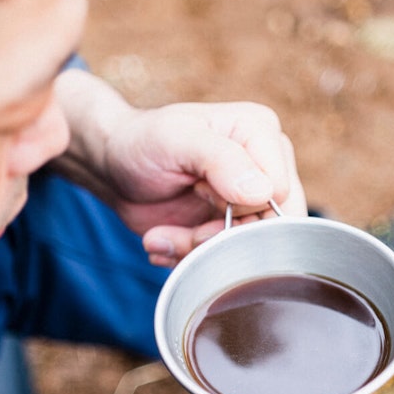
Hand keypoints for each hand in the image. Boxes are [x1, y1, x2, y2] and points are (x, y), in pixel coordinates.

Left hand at [53, 70, 306, 265]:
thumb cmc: (142, 142)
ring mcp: (249, 201)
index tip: (199, 190)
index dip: (242, 207)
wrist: (113, 168)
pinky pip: (225, 260)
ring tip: (163, 235)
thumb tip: (264, 191)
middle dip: (219, 238)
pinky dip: (189, 258)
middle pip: (268, 227)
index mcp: (261, 133)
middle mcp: (265, 167)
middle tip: (185, 230)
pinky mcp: (230, 227)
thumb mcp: (175, 140)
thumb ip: (220, 159)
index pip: (280, 192)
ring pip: (246, 251)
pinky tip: (165, 240)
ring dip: (198, 251)